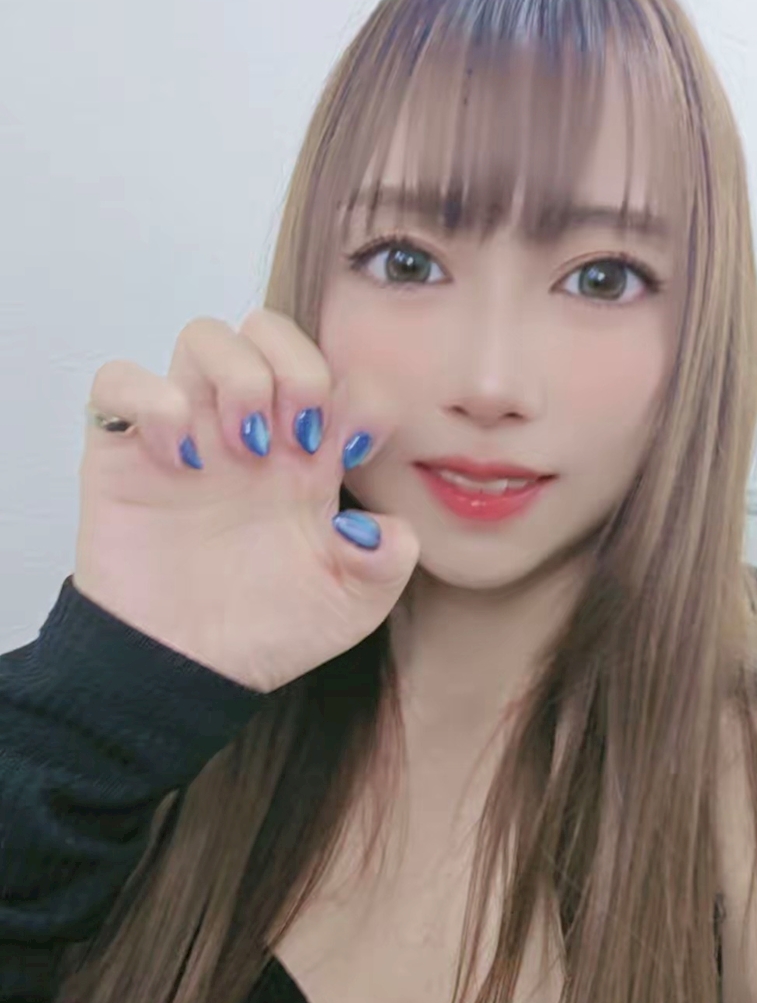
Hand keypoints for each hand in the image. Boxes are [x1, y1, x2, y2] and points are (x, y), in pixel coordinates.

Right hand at [73, 310, 418, 691]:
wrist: (185, 671)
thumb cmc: (265, 634)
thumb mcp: (349, 606)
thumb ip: (387, 562)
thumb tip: (392, 527)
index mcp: (308, 457)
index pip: (340, 375)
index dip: (358, 393)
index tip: (353, 450)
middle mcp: (249, 432)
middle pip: (269, 330)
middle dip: (295, 364)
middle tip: (298, 434)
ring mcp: (188, 435)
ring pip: (204, 337)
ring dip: (234, 376)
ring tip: (240, 448)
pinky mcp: (124, 453)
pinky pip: (118, 380)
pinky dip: (148, 399)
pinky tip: (178, 459)